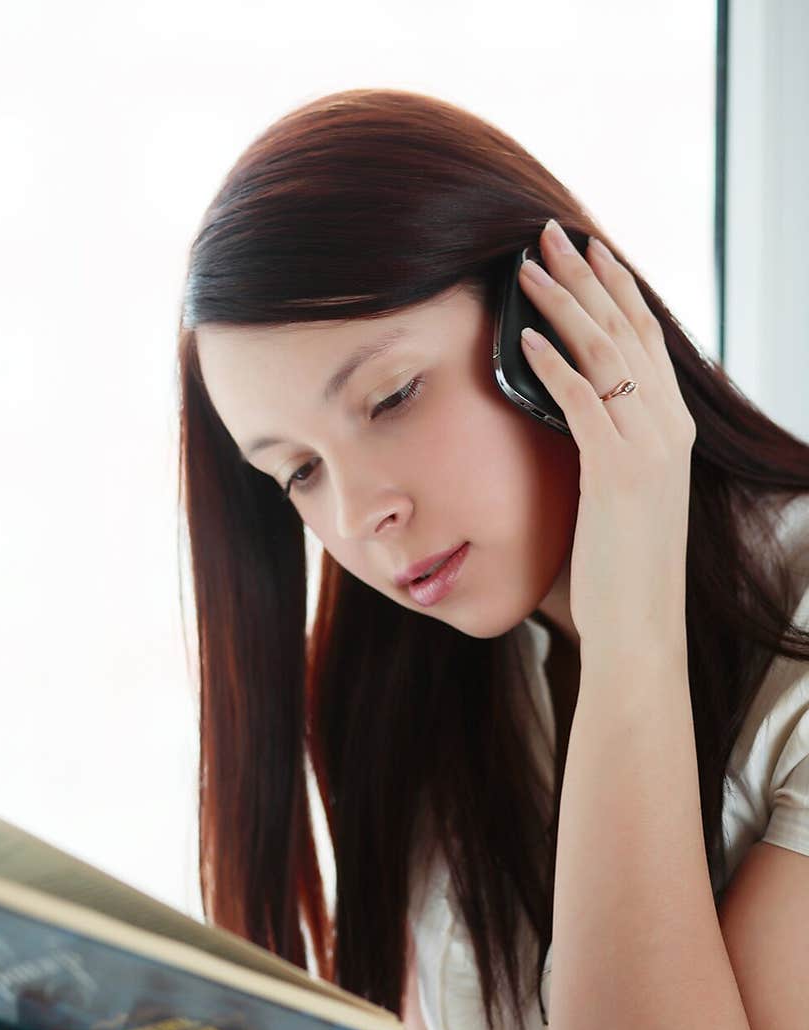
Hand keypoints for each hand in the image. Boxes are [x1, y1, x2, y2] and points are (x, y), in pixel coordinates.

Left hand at [518, 219, 695, 661]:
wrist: (641, 631)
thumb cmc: (621, 573)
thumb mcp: (618, 499)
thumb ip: (604, 451)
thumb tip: (567, 416)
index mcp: (672, 430)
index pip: (645, 341)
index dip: (615, 290)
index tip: (587, 251)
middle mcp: (669, 429)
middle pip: (627, 330)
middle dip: (587, 277)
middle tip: (551, 232)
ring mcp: (648, 449)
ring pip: (606, 354)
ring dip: (564, 304)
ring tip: (526, 267)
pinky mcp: (617, 474)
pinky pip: (583, 402)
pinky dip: (553, 365)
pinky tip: (523, 336)